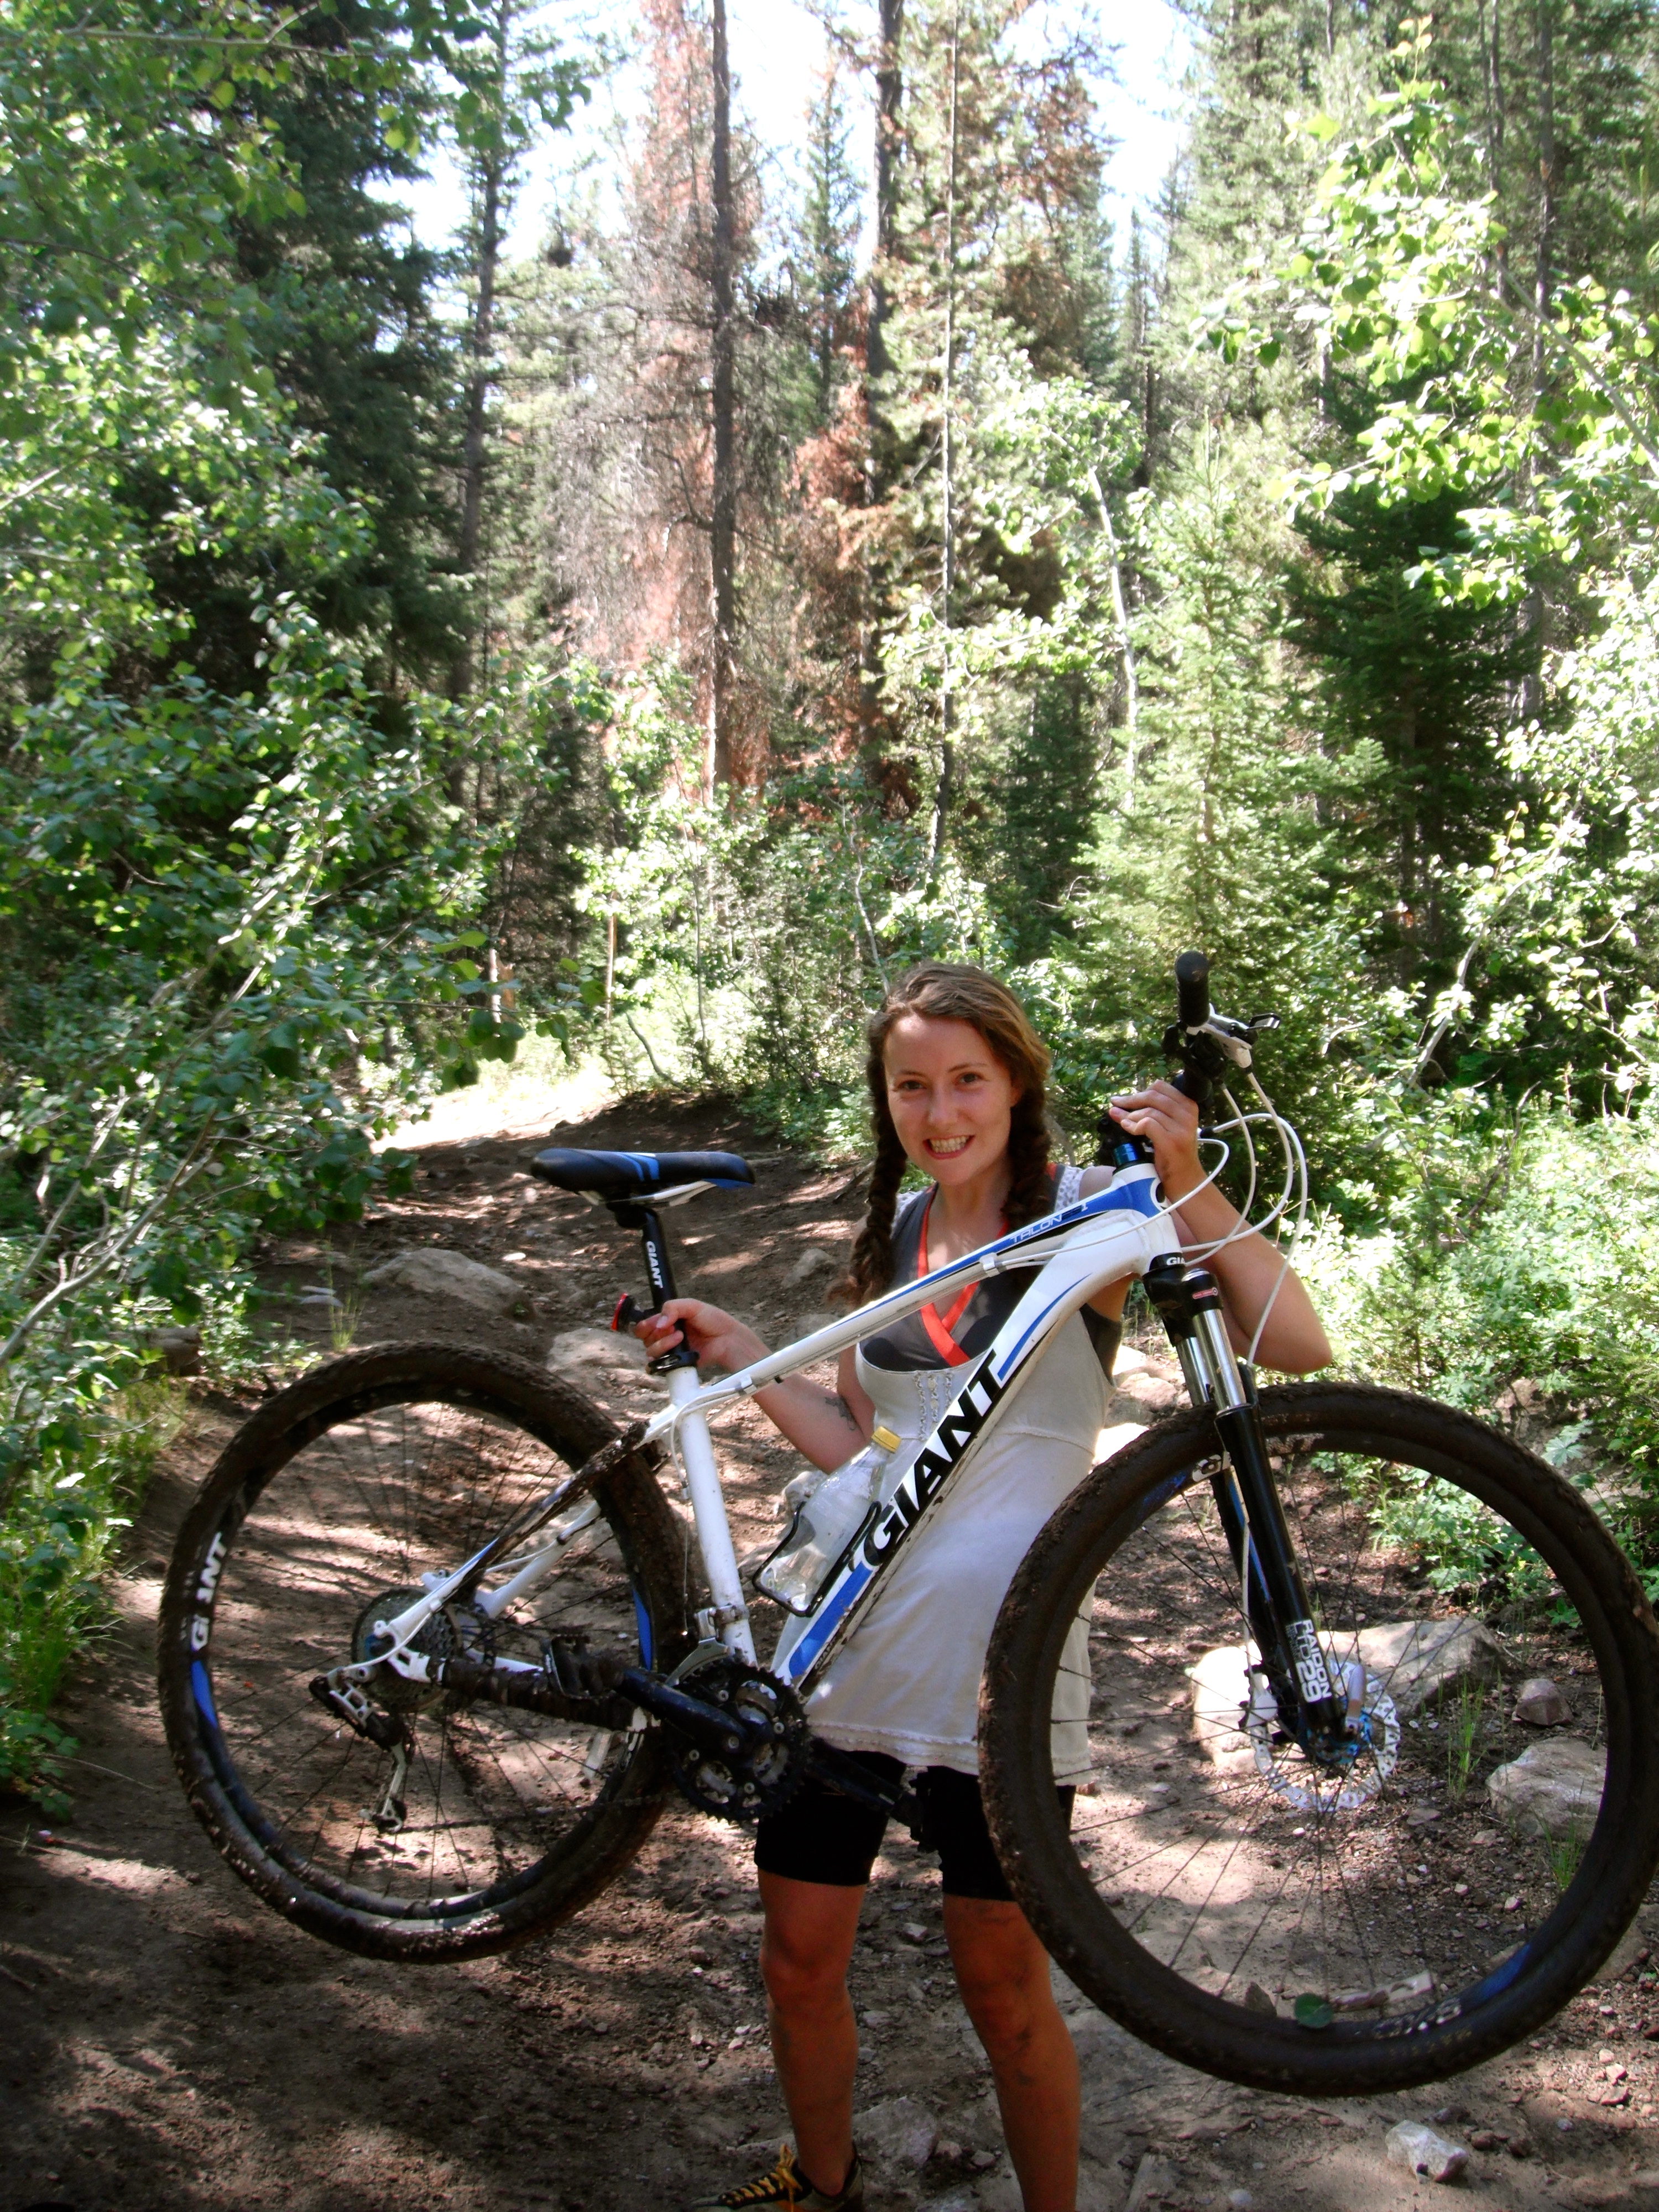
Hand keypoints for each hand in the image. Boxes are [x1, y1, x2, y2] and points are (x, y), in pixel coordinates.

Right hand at [634, 1298, 769, 1374]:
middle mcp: (665, 1336)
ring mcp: (670, 1351)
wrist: (727, 1339)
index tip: (659, 1322)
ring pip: (650, 1351)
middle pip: (645, 1338)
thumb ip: (673, 1307)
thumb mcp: (692, 1306)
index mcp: (667, 1321)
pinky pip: (657, 1367)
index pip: (644, 1324)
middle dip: (656, 1333)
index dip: (647, 1324)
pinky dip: (660, 1363)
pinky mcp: (675, 1363)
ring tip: (681, 1337)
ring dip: (663, 1343)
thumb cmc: (712, 1320)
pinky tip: (674, 1354)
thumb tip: (659, 1323)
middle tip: (672, 1328)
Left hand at [1108, 1078, 1205, 1200]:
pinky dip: (1134, 1126)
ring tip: (1123, 1122)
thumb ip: (1149, 1113)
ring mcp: (1181, 1128)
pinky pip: (1148, 1124)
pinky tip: (1128, 1128)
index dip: (1140, 1091)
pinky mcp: (1172, 1141)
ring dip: (1131, 1116)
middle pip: (1153, 1096)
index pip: (1161, 1087)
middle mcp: (1187, 1114)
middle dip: (1130, 1100)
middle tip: (1116, 1105)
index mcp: (1188, 1105)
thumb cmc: (1174, 1152)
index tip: (1126, 1099)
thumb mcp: (1167, 1127)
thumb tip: (1117, 1105)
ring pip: (1149, 1111)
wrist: (1185, 1178)